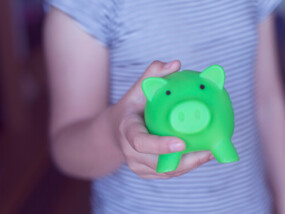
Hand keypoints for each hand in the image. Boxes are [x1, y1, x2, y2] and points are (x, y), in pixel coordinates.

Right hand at [111, 60, 211, 178]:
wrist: (115, 129)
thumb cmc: (131, 108)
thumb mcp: (138, 90)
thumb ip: (154, 75)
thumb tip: (177, 63)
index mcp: (127, 130)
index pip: (140, 141)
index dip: (160, 145)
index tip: (181, 143)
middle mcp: (129, 151)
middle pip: (157, 162)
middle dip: (184, 160)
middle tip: (208, 150)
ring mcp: (136, 164)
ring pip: (165, 171)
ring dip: (188, 166)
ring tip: (210, 153)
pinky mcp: (144, 172)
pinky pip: (166, 174)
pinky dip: (184, 168)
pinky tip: (200, 158)